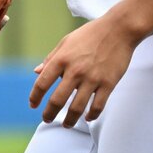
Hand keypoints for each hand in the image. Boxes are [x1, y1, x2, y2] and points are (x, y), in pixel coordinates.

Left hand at [29, 13, 140, 128]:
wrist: (119, 29)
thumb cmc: (91, 34)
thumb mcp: (66, 42)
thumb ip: (51, 58)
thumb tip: (36, 72)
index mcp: (62, 59)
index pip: (42, 83)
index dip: (35, 97)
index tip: (33, 105)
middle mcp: (75, 70)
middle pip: (57, 101)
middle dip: (49, 114)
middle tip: (47, 119)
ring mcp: (92, 78)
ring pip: (76, 108)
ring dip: (69, 120)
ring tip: (66, 124)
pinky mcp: (108, 83)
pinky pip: (97, 106)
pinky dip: (91, 115)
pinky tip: (88, 117)